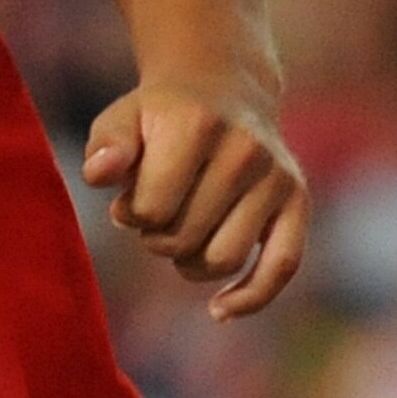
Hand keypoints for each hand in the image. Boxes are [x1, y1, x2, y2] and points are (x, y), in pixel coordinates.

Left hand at [80, 76, 308, 320]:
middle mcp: (244, 150)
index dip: (130, 215)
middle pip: (187, 238)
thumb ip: (106, 147)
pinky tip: (218, 311)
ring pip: (225, 259)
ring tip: (177, 236)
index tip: (127, 200)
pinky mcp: (297, 200)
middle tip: (153, 215)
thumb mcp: (123, 118)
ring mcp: (275, 176)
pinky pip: (281, 266)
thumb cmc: (160, 115)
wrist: (221, 86)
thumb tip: (98, 175)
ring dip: (189, 263)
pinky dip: (250, 297)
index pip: (152, 208)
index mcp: (197, 125)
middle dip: (158, 238)